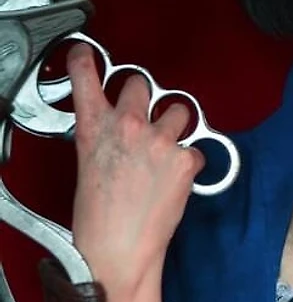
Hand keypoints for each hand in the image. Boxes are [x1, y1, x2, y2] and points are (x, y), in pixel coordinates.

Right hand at [68, 43, 203, 301]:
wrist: (119, 249)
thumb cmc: (99, 217)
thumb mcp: (89, 165)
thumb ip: (104, 136)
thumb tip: (118, 128)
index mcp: (94, 125)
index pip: (86, 76)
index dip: (86, 60)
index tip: (87, 52)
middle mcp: (128, 124)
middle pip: (143, 84)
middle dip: (145, 100)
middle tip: (144, 122)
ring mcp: (160, 139)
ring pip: (179, 110)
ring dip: (175, 127)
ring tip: (165, 153)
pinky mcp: (185, 159)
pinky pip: (196, 149)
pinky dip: (190, 162)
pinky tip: (176, 180)